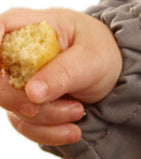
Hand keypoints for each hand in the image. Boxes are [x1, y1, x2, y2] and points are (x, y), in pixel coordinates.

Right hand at [2, 7, 121, 147]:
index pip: (1, 27)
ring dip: (46, 117)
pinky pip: (22, 123)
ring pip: (11, 106)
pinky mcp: (21, 103)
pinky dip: (46, 131)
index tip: (3, 69)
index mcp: (33, 26)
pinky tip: (71, 131)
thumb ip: (63, 72)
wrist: (113, 74)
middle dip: (22, 100)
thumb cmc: (101, 52)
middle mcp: (16, 52)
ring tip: (80, 111)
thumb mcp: (92, 57)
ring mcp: (15, 79)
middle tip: (57, 105)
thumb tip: (32, 93)